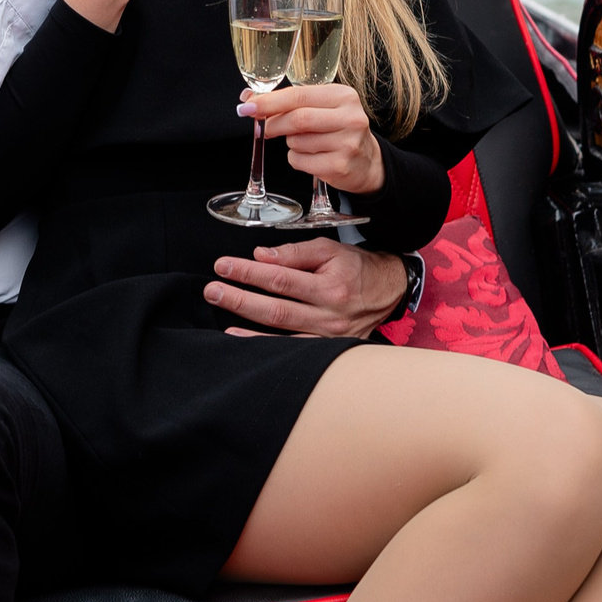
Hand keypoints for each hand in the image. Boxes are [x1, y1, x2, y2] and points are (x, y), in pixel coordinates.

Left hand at [206, 239, 406, 335]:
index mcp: (330, 288)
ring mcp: (328, 338)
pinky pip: (290, 350)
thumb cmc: (356, 268)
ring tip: (221, 315)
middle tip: (213, 289)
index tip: (224, 266)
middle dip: (239, 298)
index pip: (280, 279)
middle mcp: (329, 316)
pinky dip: (263, 345)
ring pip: (280, 334)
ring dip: (246, 325)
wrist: (388, 291)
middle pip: (275, 309)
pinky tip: (241, 338)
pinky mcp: (326, 350)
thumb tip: (261, 257)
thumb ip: (294, 253)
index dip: (248, 273)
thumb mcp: (329, 250)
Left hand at [240, 82, 384, 193]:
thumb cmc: (337, 129)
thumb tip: (248, 98)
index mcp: (344, 96)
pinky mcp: (340, 166)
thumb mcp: (321, 107)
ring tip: (306, 142)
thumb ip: (288, 101)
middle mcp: (350, 118)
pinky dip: (296, 159)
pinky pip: (300, 161)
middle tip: (265, 129)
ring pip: (296, 142)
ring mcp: (348, 144)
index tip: (247, 106)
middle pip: (297, 119)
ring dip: (291, 143)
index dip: (269, 102)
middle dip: (274, 124)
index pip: (299, 95)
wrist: (366, 161)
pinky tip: (312, 157)